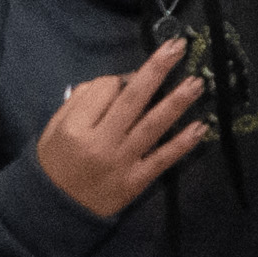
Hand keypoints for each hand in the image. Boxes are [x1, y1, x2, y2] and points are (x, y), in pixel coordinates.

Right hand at [34, 37, 214, 218]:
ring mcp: (121, 162)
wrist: (55, 210)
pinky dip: (183, 143)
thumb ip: (82, 101)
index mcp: (76, 126)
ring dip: (177, 102)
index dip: (120, 79)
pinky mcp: (136, 181)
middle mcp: (100, 142)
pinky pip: (162, 158)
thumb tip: (119, 81)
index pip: (106, 90)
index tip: (127, 79)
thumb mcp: (55, 128)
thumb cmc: (56, 162)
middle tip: (178, 47)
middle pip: (133, 99)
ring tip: (197, 82)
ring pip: (153, 125)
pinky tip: (202, 126)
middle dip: (157, 70)